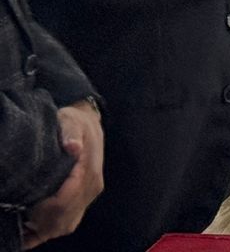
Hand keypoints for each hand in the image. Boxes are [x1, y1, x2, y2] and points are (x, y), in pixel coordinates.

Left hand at [22, 103, 103, 246]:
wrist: (89, 124)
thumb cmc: (76, 123)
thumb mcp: (71, 121)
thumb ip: (71, 132)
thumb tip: (73, 147)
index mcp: (89, 172)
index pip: (65, 201)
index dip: (42, 208)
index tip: (25, 203)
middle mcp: (91, 188)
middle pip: (64, 219)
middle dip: (39, 221)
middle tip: (19, 214)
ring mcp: (87, 197)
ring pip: (65, 225)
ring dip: (43, 228)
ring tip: (23, 222)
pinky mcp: (82, 201)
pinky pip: (67, 223)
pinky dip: (48, 229)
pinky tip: (31, 227)